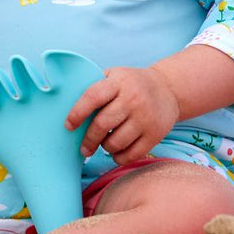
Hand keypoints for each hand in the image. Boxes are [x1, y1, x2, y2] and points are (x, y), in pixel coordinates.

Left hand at [64, 66, 179, 164]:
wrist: (167, 89)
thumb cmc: (131, 84)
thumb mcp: (114, 76)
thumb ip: (95, 87)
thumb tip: (66, 105)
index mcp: (118, 82)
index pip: (93, 97)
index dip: (77, 113)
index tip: (68, 125)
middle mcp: (133, 99)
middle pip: (103, 124)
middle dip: (89, 139)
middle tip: (83, 148)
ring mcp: (145, 117)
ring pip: (116, 142)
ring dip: (105, 147)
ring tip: (103, 145)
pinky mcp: (156, 134)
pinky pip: (132, 153)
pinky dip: (119, 157)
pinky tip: (115, 153)